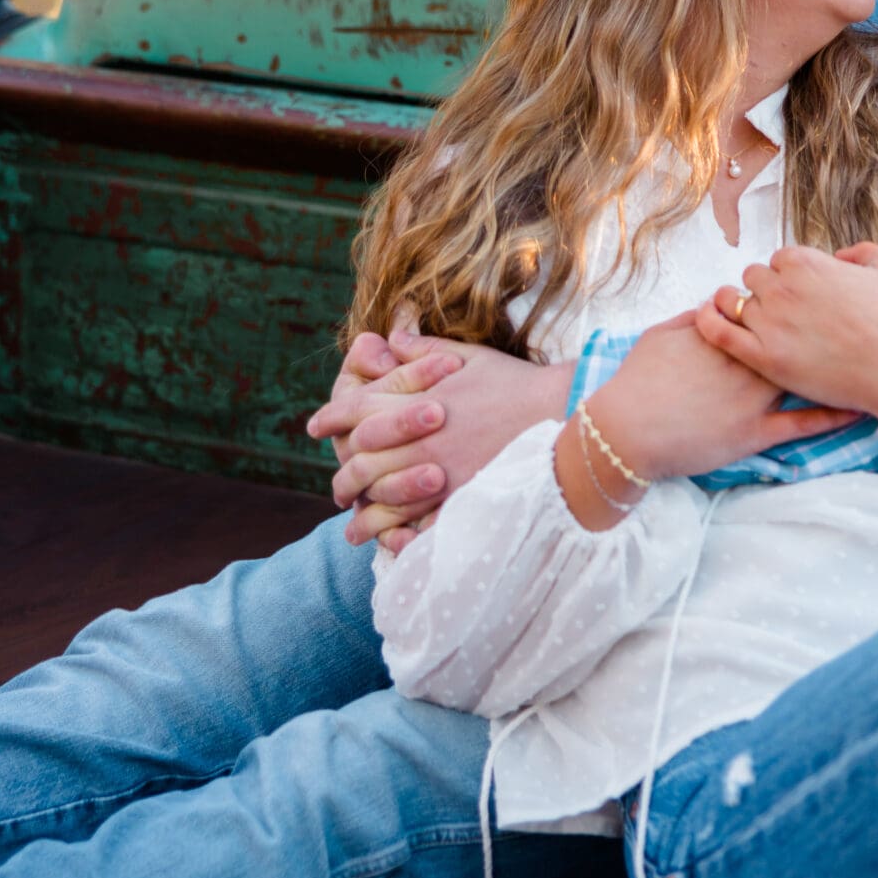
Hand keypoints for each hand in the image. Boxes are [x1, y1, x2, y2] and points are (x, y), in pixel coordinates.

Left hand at [312, 318, 572, 543]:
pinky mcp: (459, 500)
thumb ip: (423, 351)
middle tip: (335, 481)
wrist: (562, 416)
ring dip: (359, 509)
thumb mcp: (468, 357)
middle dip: (342, 469)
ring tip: (350, 521)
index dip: (332, 415)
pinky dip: (391, 534)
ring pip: (379, 495)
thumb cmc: (517, 384)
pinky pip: (414, 523)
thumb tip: (391, 336)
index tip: (316, 425)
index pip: (358, 408)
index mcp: (418, 400)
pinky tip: (382, 541)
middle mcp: (421, 438)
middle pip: (360, 456)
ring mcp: (439, 473)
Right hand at [585, 311, 859, 487]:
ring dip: (838, 365)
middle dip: (823, 328)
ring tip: (873, 356)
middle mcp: (746, 362)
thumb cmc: (638, 382)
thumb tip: (712, 303)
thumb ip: (692, 318)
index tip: (812, 299)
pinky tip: (859, 406)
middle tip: (850, 321)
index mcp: (725, 336)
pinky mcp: (755, 434)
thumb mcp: (661, 336)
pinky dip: (833, 415)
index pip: (767, 311)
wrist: (627, 431)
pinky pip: (802, 424)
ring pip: (806, 376)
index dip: (793, 304)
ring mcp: (753, 399)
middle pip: (795, 338)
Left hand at [694, 243, 877, 438]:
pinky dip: (708, 322)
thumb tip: (839, 257)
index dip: (788, 277)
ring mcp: (771, 322)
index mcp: (807, 262)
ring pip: (735, 303)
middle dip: (766, 292)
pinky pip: (720, 332)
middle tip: (783, 313)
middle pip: (755, 279)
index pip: (779, 260)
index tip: (798, 293)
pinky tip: (705, 320)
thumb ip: (864, 251)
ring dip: (741, 308)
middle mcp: (783, 287)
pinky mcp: (764, 357)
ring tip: (753, 322)